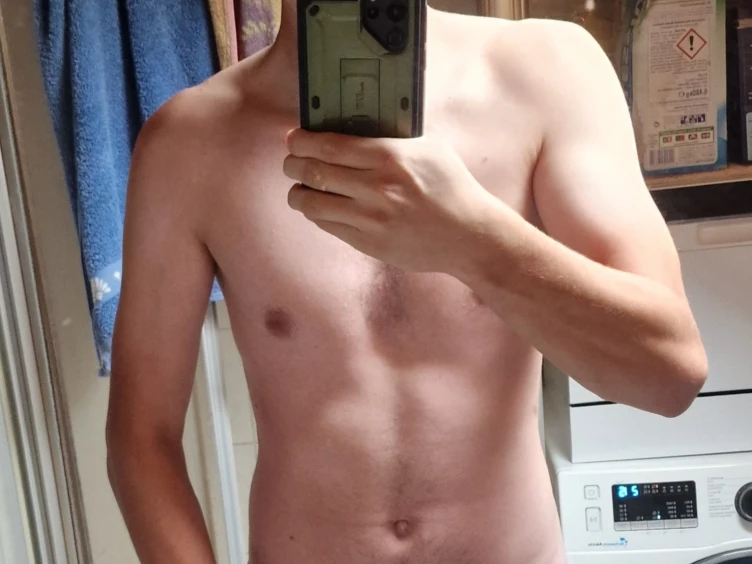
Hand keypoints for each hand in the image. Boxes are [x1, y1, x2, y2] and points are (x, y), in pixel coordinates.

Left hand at [283, 129, 496, 273]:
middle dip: (293, 165)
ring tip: (300, 188)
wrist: (468, 235)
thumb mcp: (429, 148)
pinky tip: (322, 207)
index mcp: (390, 157)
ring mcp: (370, 219)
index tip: (294, 138)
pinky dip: (318, 214)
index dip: (301, 141)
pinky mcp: (369, 243)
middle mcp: (376, 188)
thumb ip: (393, 137)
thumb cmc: (451, 187)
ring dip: (298, 193)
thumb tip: (356, 125)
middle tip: (291, 162)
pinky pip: (327, 226)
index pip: (328, 146)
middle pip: (312, 173)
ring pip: (311, 204)